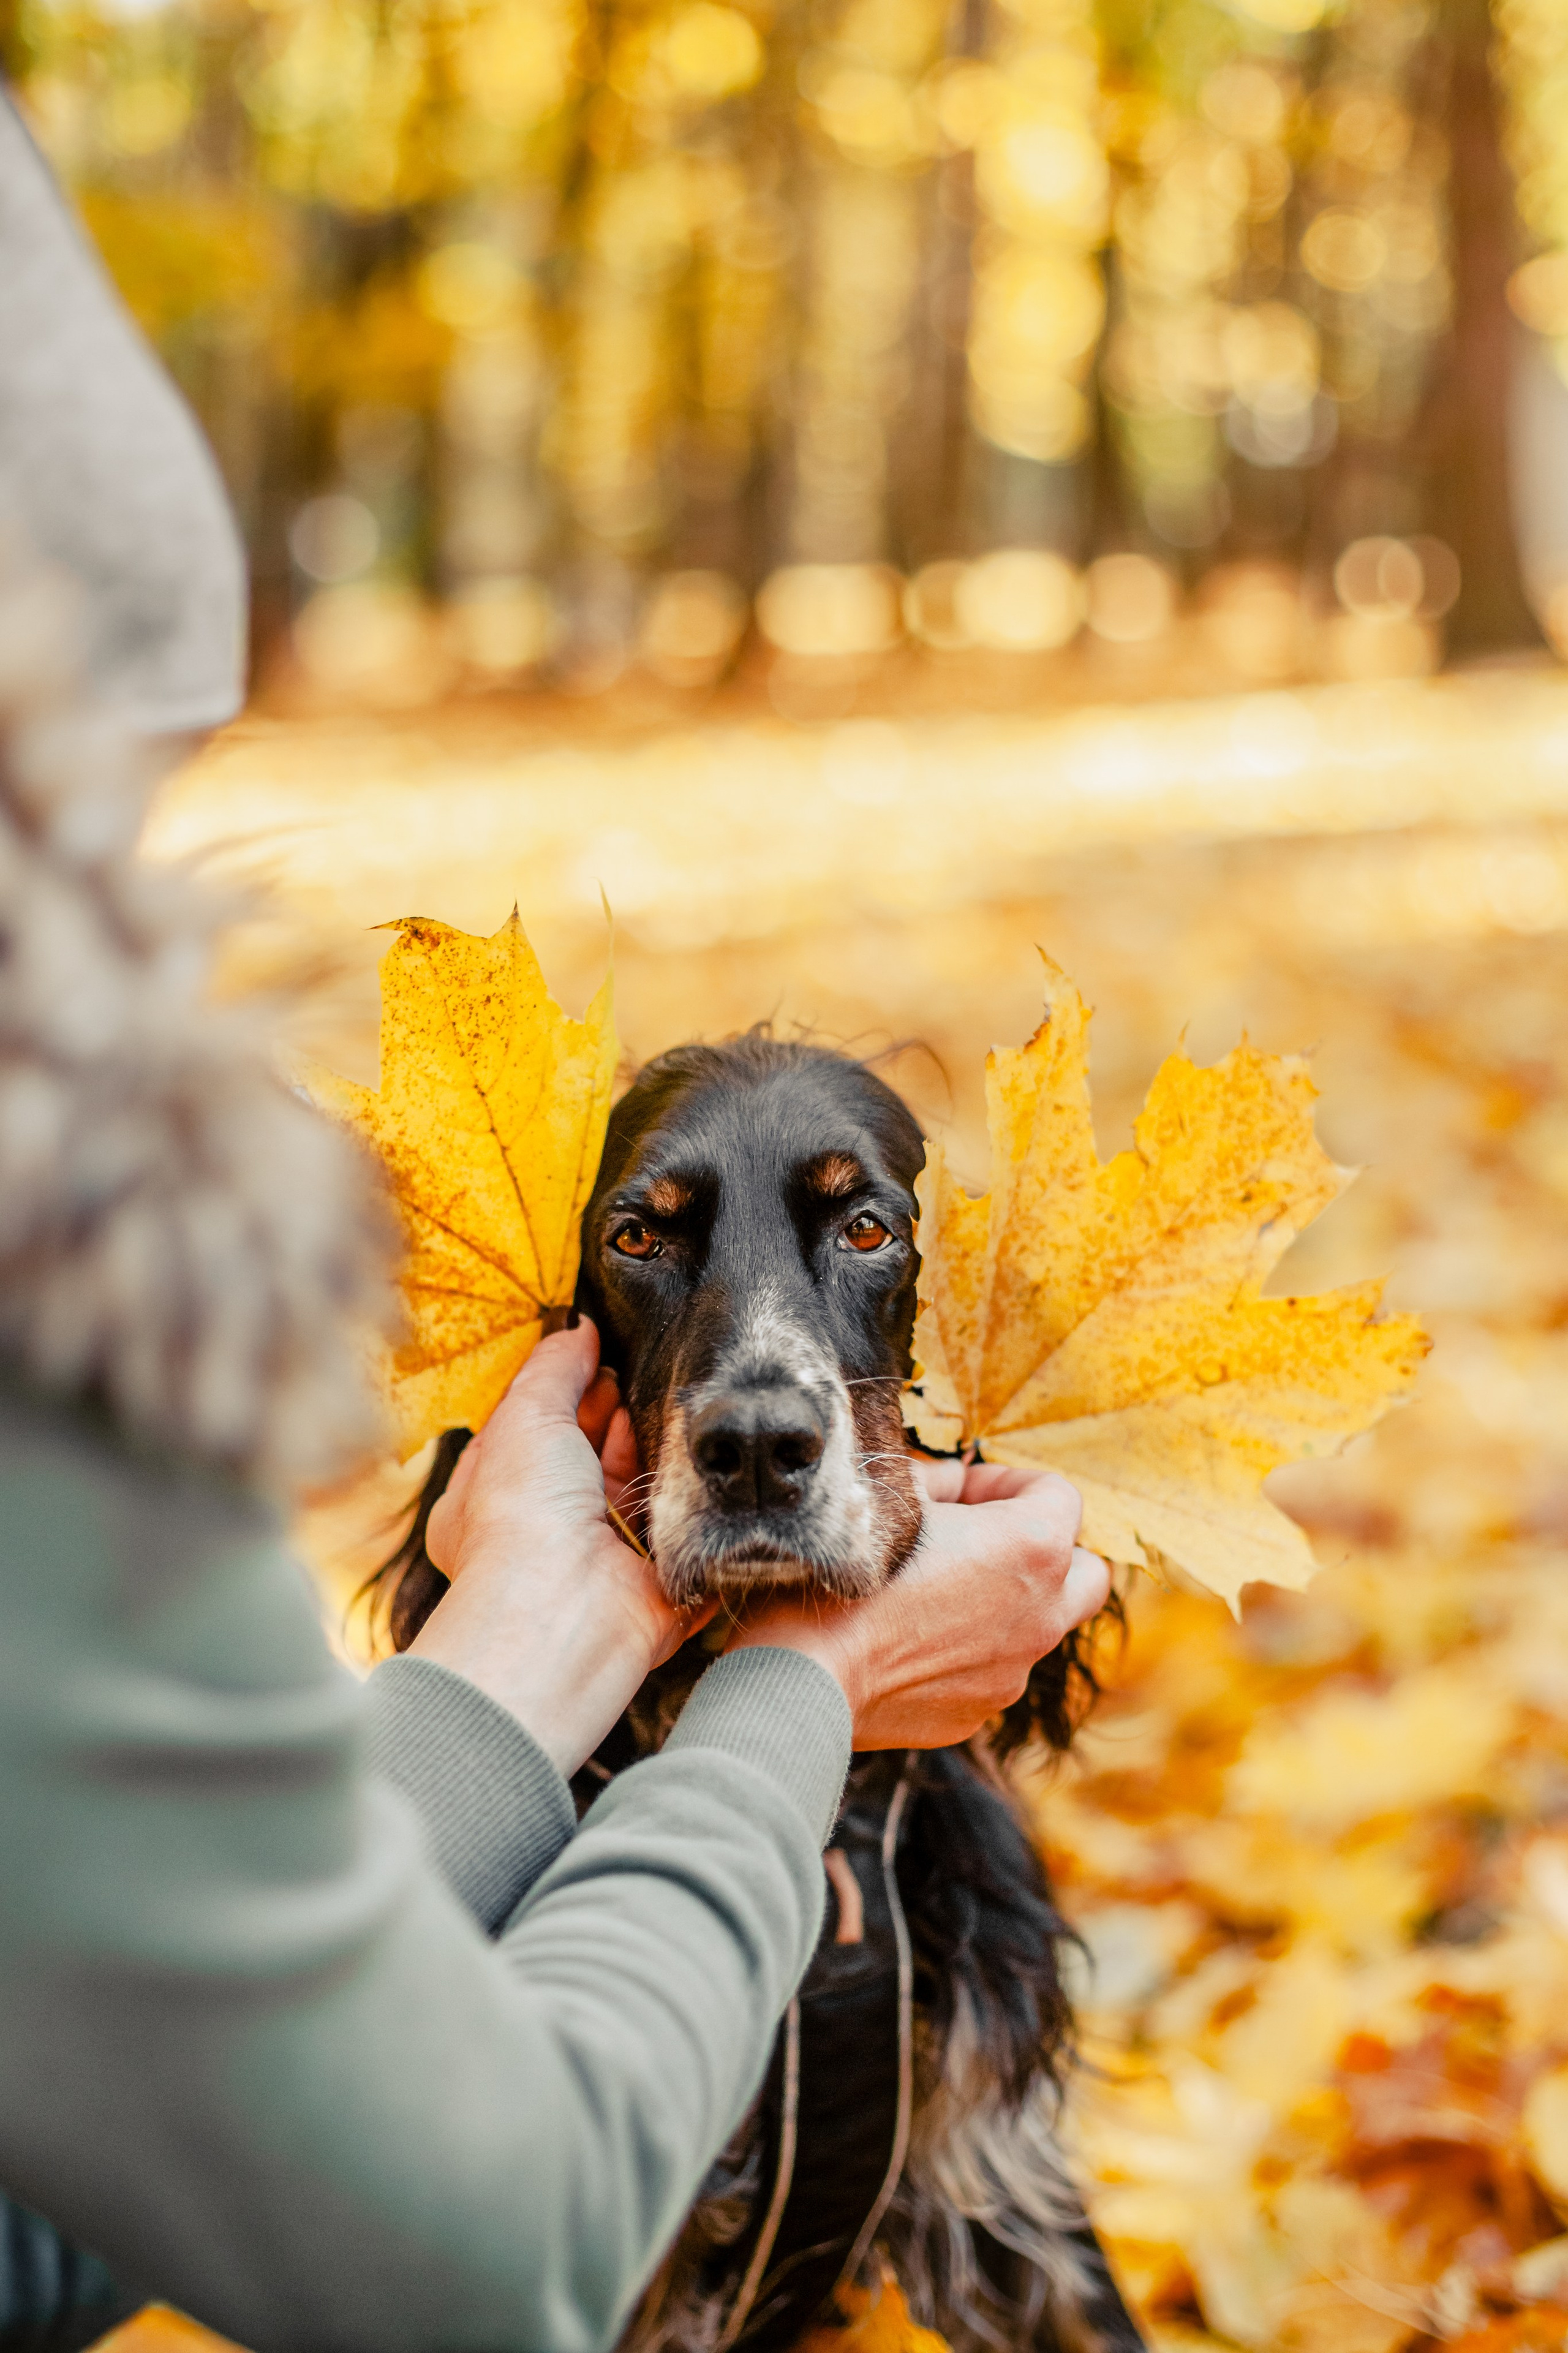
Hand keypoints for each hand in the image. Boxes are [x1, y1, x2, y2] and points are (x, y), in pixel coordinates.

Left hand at [410, 1321, 701, 1775]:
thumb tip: (579, 1328)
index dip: (574, 1391)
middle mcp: (548, 1529)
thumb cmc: (521, 1515)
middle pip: (594, 1455)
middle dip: (621, 1415)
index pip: (539, 1429)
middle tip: (653, 1374)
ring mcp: (603, 1556)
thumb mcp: (524, 1415)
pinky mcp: (654, 1577)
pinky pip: (683, 1525)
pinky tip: (710, 1454)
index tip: (607, 1359)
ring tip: (684, 1406)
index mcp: (496, 1495)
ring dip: (659, 1449)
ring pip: (641, 1485)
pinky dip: (696, 1494)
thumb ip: (553, 1366)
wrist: (565, 1609)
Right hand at [724, 1459, 1108, 1750]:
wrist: (803, 1677)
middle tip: (982, 1540)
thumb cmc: (840, 1576)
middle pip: (1084, 1570)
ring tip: (935, 1592)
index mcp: (1031, 1547)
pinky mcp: (977, 1713)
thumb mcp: (883, 1498)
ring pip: (1038, 1625)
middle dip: (1044, 1549)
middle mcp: (1041, 1614)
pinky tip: (908, 1642)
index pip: (1058, 1493)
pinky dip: (967, 1651)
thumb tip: (947, 1486)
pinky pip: (991, 1670)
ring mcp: (1013, 1672)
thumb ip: (932, 1482)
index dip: (1004, 1481)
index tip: (958, 1492)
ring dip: (1004, 1602)